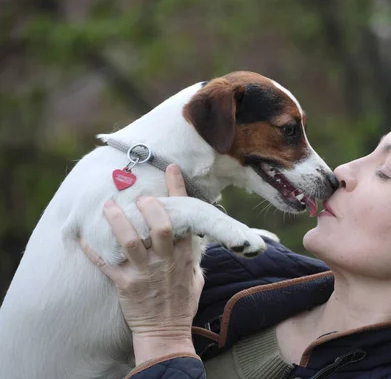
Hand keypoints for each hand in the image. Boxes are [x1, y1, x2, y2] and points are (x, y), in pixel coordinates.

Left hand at [80, 164, 203, 364]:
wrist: (166, 333)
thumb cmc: (182, 304)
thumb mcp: (196, 276)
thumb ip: (192, 255)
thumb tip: (190, 236)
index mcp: (184, 255)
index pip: (184, 218)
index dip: (178, 191)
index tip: (171, 169)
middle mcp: (165, 260)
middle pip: (159, 225)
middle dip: (148, 205)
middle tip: (138, 195)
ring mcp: (144, 272)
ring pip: (129, 240)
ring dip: (117, 220)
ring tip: (108, 206)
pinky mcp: (125, 285)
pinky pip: (106, 264)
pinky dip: (93, 250)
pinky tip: (82, 238)